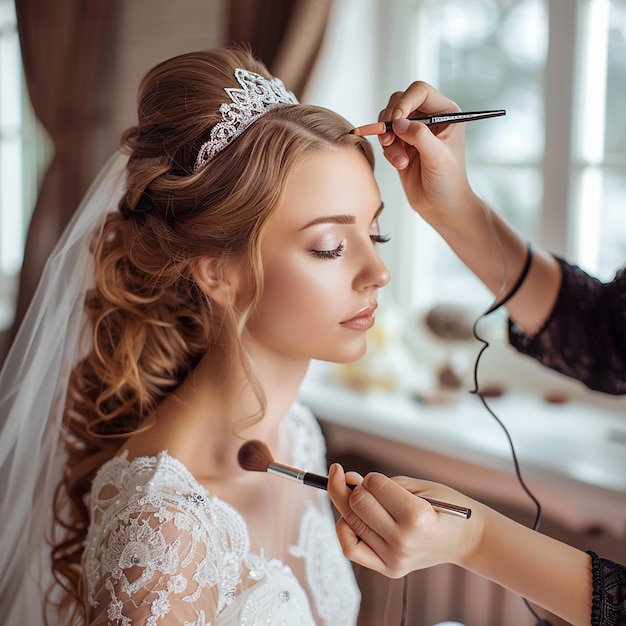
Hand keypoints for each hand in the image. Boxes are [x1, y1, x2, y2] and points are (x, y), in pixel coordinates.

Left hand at [328, 464, 481, 577]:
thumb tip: (346, 481)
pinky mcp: (389, 569)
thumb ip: (381, 484)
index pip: (372, 485)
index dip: (372, 478)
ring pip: (350, 523)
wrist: (467, 540)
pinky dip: (344, 530)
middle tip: (363, 485)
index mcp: (415, 516)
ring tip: (360, 499)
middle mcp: (403, 540)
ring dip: (349, 505)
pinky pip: (352, 549)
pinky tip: (350, 517)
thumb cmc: (444, 508)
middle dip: (355, 488)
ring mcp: (395, 558)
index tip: (379, 480)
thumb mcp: (418, 486)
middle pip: (356, 504)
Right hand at [377, 81, 481, 226]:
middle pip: (400, 101)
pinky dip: (388, 151)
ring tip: (399, 159)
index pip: (420, 91)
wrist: (441, 206)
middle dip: (391, 119)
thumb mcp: (437, 157)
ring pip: (389, 119)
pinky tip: (400, 164)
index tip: (395, 121)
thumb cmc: (448, 182)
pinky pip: (385, 138)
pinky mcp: (401, 146)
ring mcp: (413, 131)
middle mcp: (429, 118)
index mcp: (446, 112)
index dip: (404, 102)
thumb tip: (397, 122)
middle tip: (389, 140)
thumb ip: (419, 136)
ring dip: (388, 138)